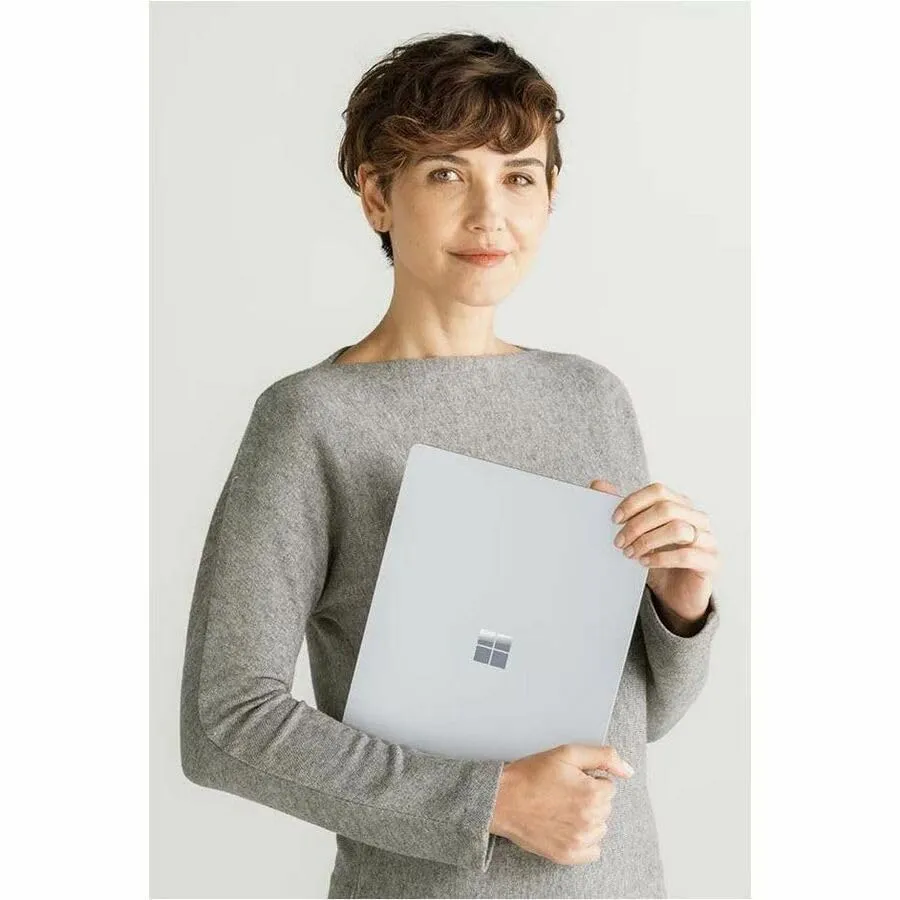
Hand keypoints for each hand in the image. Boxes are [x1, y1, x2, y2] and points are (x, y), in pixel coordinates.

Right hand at [489, 744, 633, 864]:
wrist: (502, 800)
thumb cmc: (532, 774)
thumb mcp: (568, 753)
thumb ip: (604, 756)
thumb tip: (628, 771)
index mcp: (593, 794)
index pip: (608, 785)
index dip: (589, 779)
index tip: (570, 779)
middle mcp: (590, 821)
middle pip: (605, 807)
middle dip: (589, 797)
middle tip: (562, 792)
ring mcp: (580, 841)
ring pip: (599, 827)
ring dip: (587, 818)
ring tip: (561, 808)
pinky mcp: (568, 855)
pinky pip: (593, 850)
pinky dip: (583, 839)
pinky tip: (565, 826)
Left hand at [590, 479, 719, 628]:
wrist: (673, 595)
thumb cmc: (655, 560)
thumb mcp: (636, 536)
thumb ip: (621, 511)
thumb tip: (598, 485)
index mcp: (680, 505)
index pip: (658, 491)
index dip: (634, 502)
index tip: (614, 519)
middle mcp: (697, 518)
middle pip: (667, 508)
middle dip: (637, 525)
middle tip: (618, 542)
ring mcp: (708, 539)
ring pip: (678, 528)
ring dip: (648, 540)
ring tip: (630, 553)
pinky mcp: (711, 562)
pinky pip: (687, 555)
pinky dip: (661, 558)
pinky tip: (644, 563)